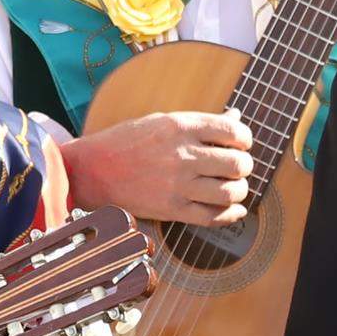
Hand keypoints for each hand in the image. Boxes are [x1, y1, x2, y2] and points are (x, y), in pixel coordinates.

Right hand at [63, 109, 256, 225]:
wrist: (92, 171)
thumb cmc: (126, 142)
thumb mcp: (161, 121)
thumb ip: (200, 123)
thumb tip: (235, 119)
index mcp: (180, 127)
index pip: (233, 132)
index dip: (245, 140)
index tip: (241, 144)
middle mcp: (182, 155)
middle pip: (237, 164)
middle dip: (244, 166)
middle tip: (237, 167)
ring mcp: (177, 185)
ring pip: (230, 193)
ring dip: (239, 191)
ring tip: (232, 187)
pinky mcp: (171, 210)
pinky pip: (213, 217)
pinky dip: (229, 215)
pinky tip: (232, 209)